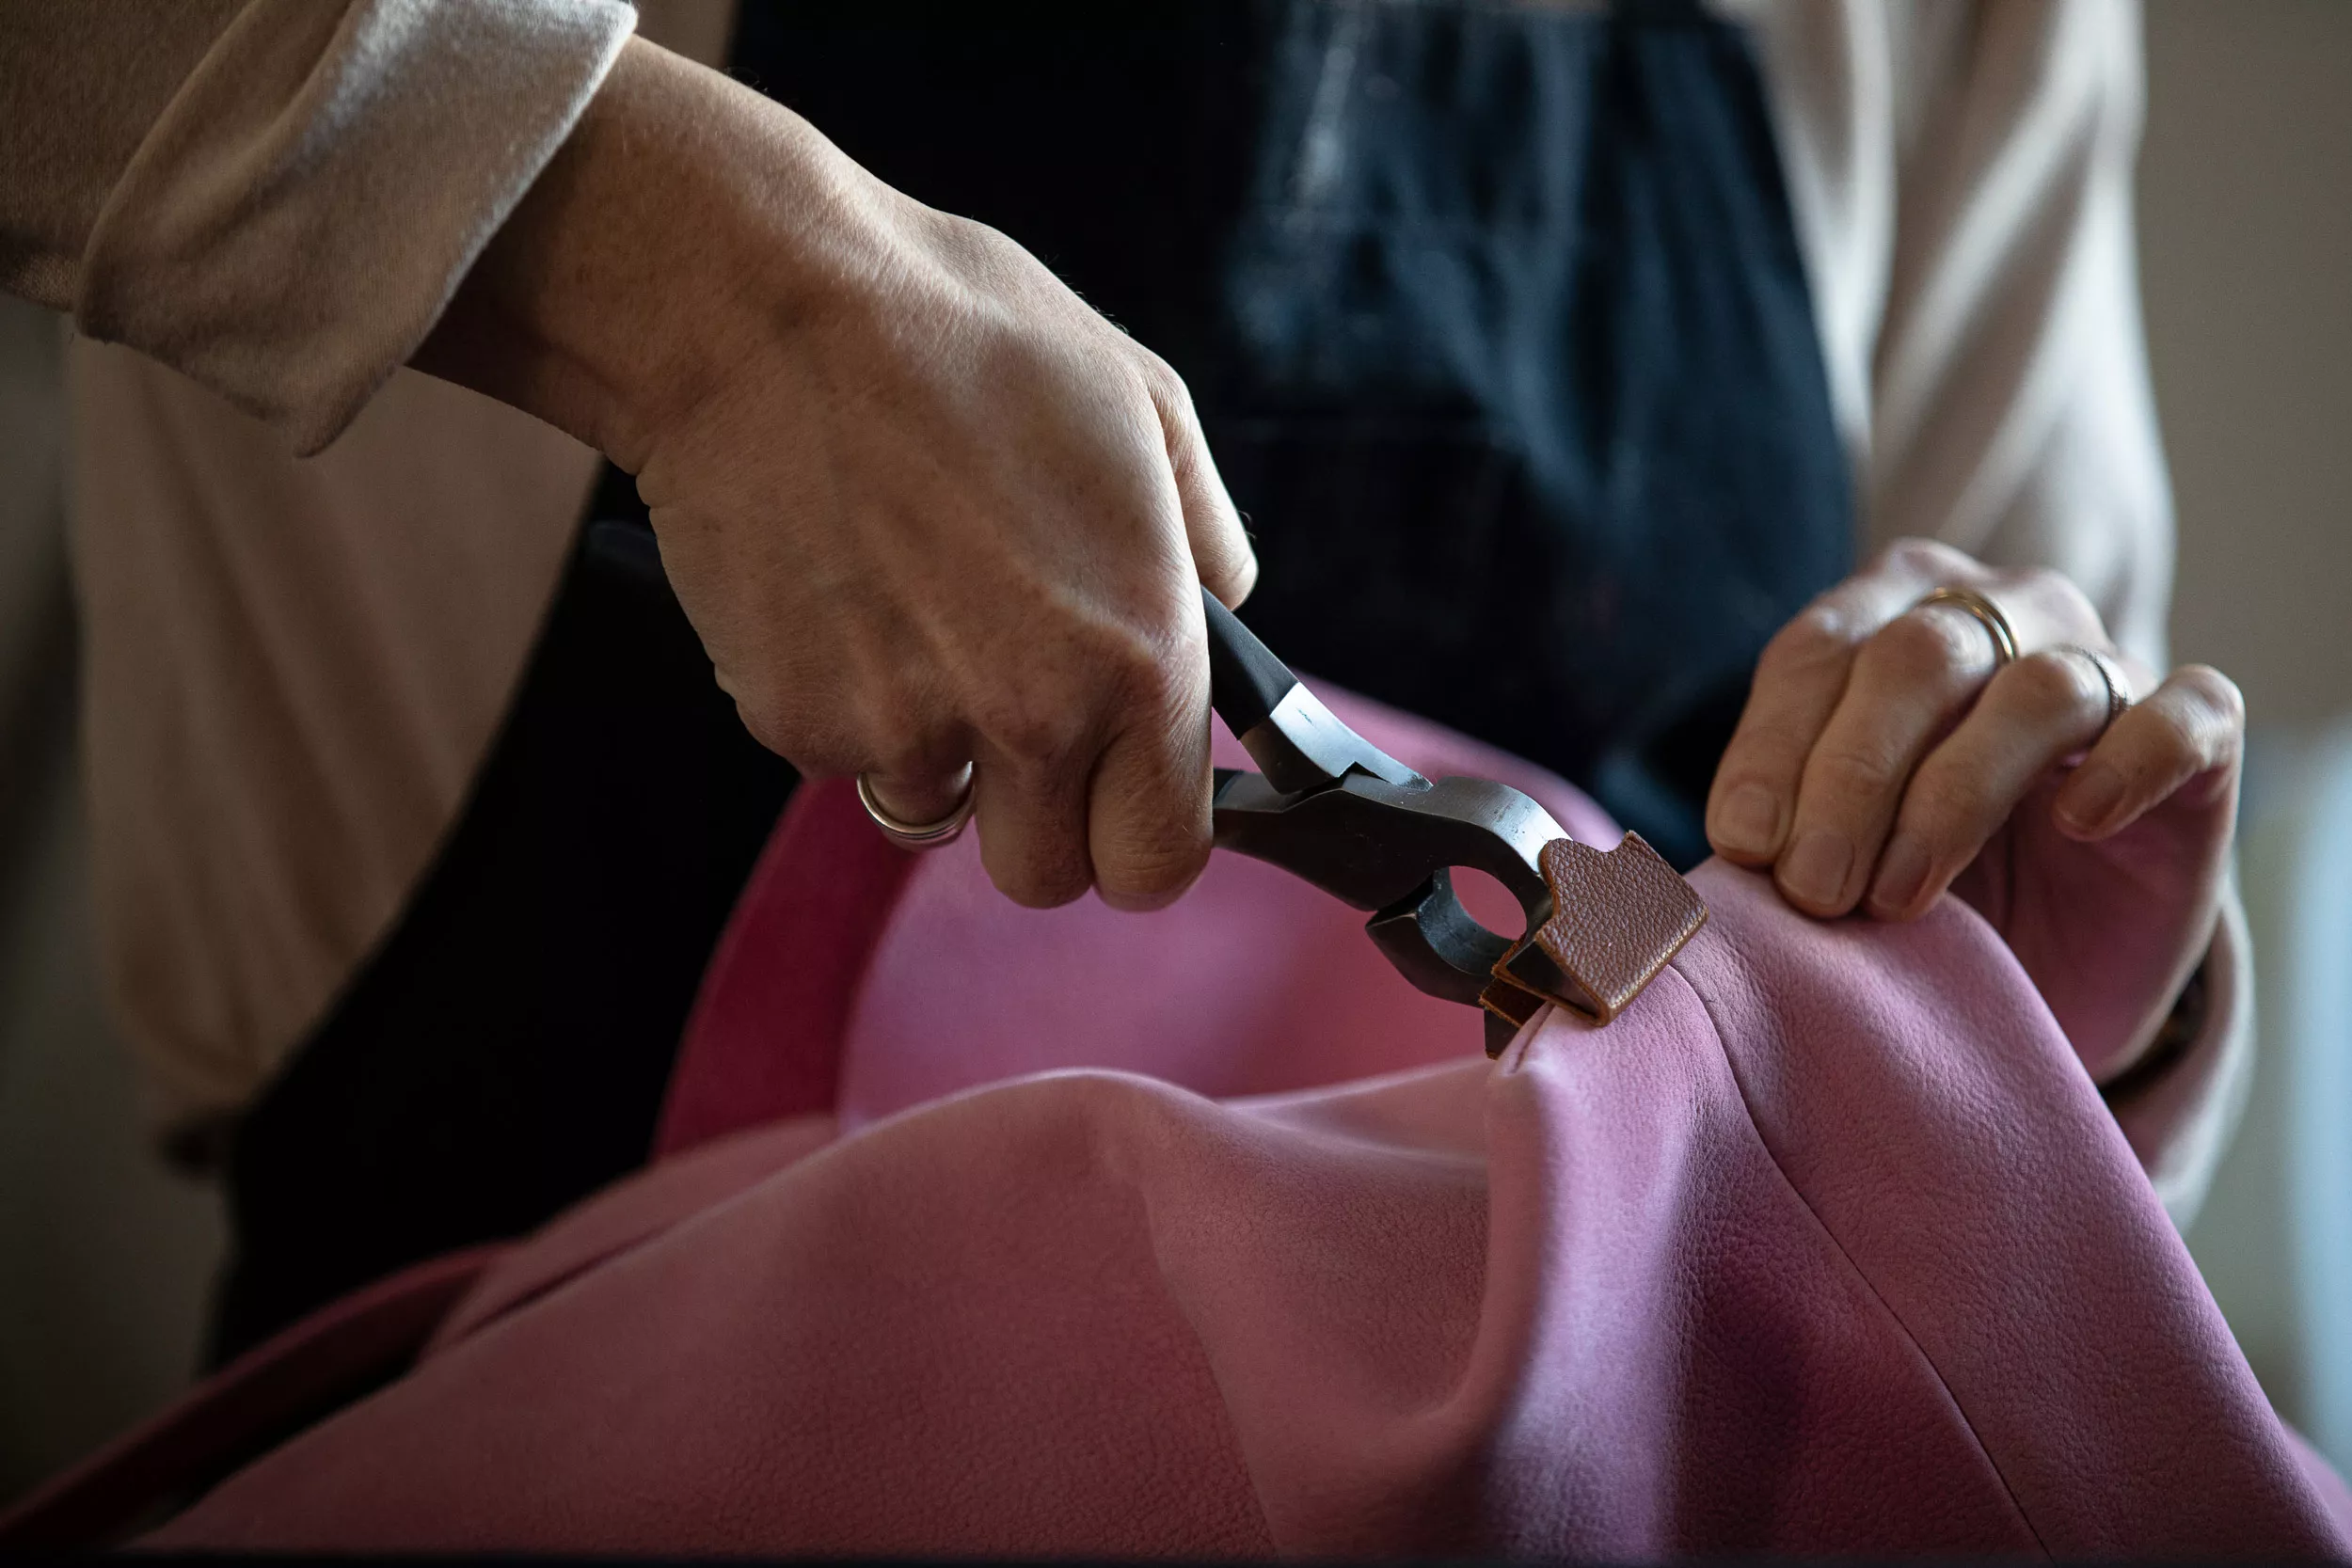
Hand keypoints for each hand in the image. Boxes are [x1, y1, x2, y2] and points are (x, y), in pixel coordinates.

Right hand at [417, 39, 1254, 909]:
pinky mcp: (794, 722)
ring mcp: (902, 730)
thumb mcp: (1146, 410)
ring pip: (933, 811)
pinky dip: (841, 699)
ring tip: (911, 603)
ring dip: (930, 743)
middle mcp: (1029, 717)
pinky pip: (840, 759)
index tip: (1118, 791)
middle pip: (1042, 875)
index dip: (1138, 833)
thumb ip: (1205, 552)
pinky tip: (842, 586)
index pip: (1158, 862)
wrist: (762, 307)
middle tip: (1008, 703)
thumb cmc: (960, 337)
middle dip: (1033, 814)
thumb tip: (1217, 637)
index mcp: (1136, 656)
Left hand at [1704, 540, 2243, 1079]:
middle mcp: (1996, 615)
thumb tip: (1685, 870)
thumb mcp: (1822, 858)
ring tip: (1902, 897)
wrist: (2045, 956)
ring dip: (1955, 796)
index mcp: (1885, 618)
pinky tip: (2075, 824)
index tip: (1741, 845)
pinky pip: (2183, 713)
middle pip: (1916, 658)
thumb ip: (1765, 836)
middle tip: (1815, 892)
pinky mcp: (2197, 733)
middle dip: (1850, 778)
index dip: (1770, 746)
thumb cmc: (1909, 886)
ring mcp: (2102, 661)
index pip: (1816, 651)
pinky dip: (2127, 763)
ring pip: (2036, 688)